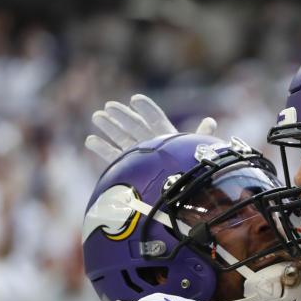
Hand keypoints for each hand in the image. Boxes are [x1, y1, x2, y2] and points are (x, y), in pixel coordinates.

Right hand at [84, 94, 216, 162]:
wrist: (180, 200)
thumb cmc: (190, 174)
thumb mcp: (196, 153)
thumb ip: (200, 136)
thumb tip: (210, 121)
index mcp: (167, 138)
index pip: (155, 119)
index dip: (147, 109)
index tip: (135, 100)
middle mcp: (151, 145)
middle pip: (135, 127)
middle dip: (122, 116)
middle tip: (109, 106)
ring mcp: (139, 156)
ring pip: (122, 139)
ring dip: (109, 128)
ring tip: (97, 116)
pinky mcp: (129, 168)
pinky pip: (114, 157)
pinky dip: (102, 149)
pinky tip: (90, 140)